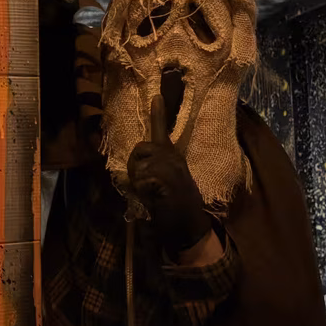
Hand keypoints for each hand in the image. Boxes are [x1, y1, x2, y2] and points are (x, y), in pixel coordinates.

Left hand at [127, 95, 212, 254]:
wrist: (191, 229)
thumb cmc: (180, 211)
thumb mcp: (168, 186)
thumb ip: (154, 173)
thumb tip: (133, 170)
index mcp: (175, 159)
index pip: (163, 133)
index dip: (159, 114)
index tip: (156, 96)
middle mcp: (173, 158)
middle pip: (141, 149)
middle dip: (136, 166)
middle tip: (146, 186)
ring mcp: (170, 166)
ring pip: (138, 164)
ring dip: (138, 181)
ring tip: (152, 195)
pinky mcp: (164, 177)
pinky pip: (140, 180)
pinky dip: (142, 192)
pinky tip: (155, 201)